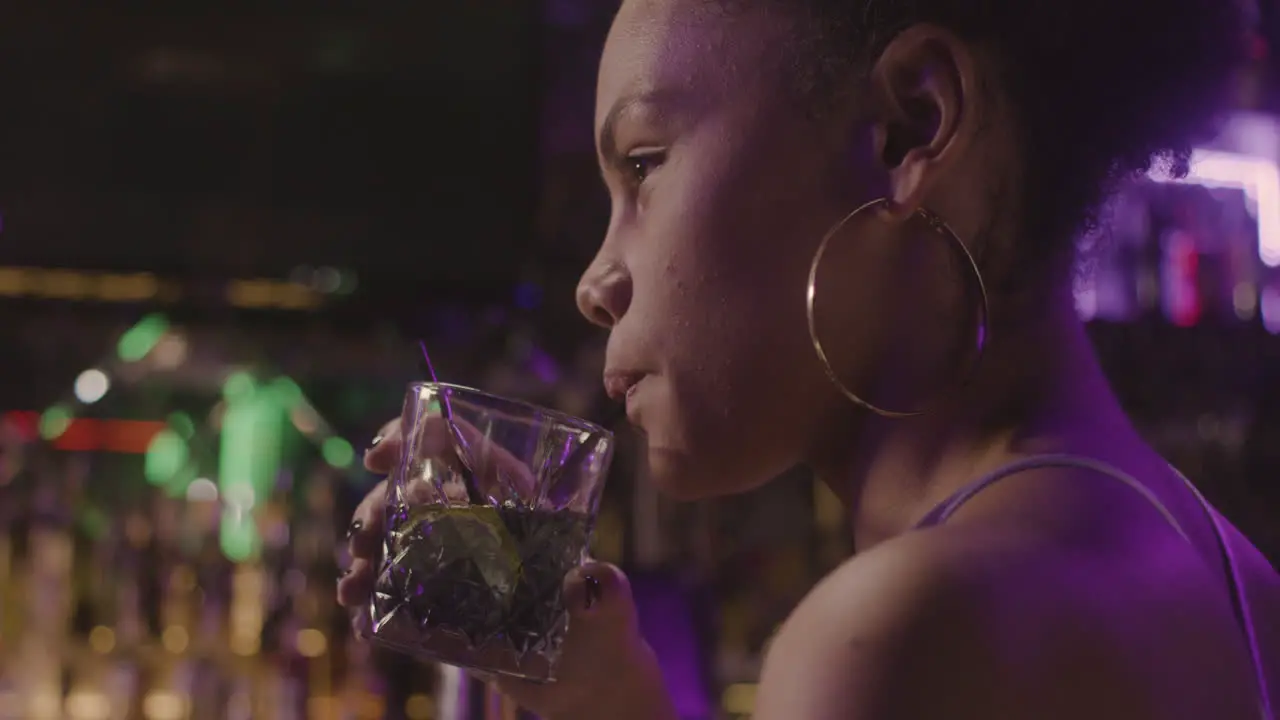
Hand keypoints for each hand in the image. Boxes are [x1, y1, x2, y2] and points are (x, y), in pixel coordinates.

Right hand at [337, 418, 677, 719]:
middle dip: (377, 503)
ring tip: (354, 583)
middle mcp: (475, 519)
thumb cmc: (604, 624)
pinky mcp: (433, 600)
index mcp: (514, 497)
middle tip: (367, 534)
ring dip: (361, 548)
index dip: (417, 437)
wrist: (583, 678)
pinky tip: (358, 610)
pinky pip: (388, 586)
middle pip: (410, 487)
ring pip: (390, 533)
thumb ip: (602, 589)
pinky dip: (366, 593)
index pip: (462, 445)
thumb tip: (586, 581)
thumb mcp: (608, 601)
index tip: (382, 454)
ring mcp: (448, 558)